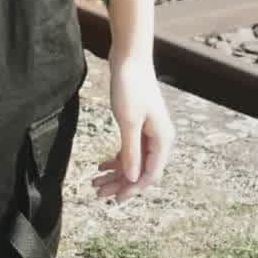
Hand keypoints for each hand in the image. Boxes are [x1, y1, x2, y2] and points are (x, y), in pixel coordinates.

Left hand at [91, 51, 174, 204]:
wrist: (130, 59)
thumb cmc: (130, 87)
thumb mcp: (128, 122)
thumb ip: (131, 152)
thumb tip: (133, 179)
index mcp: (162, 140)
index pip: (150, 175)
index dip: (132, 189)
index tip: (114, 199)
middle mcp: (159, 138)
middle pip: (141, 171)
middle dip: (120, 184)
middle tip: (98, 193)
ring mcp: (149, 132)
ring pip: (134, 162)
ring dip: (116, 173)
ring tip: (95, 182)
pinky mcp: (139, 125)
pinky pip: (130, 150)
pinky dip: (116, 159)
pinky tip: (101, 164)